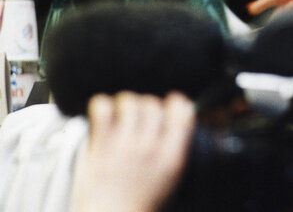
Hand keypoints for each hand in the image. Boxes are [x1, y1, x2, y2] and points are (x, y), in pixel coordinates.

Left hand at [72, 92, 195, 211]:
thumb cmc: (140, 207)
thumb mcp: (172, 181)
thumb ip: (175, 152)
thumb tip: (175, 127)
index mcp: (173, 158)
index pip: (182, 113)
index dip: (177, 103)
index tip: (172, 103)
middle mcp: (150, 149)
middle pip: (154, 104)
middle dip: (148, 105)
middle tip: (142, 115)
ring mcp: (124, 146)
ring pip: (130, 102)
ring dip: (126, 104)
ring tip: (122, 113)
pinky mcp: (99, 147)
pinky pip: (102, 109)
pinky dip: (102, 105)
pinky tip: (104, 112)